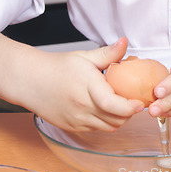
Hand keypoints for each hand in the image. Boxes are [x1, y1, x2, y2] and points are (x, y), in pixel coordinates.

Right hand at [21, 37, 143, 131]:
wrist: (31, 80)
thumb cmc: (57, 66)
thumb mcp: (84, 56)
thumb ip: (108, 53)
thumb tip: (125, 41)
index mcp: (87, 87)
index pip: (113, 105)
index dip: (130, 107)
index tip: (139, 102)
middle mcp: (82, 107)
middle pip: (115, 120)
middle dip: (129, 113)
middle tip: (134, 101)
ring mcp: (77, 120)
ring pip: (107, 127)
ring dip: (119, 119)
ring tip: (122, 105)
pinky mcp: (72, 127)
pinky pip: (96, 130)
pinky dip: (105, 122)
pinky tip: (106, 109)